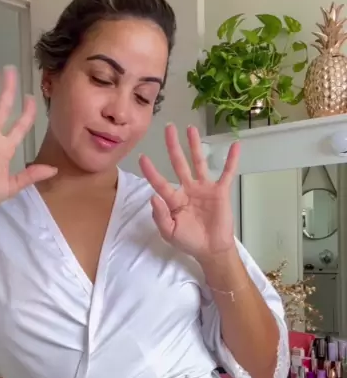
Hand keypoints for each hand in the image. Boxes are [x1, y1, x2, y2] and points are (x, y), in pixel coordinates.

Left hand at [139, 124, 239, 262]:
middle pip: (178, 163)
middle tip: (168, 128)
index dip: (151, 171)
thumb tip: (153, 197)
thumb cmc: (189, 241)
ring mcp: (204, 188)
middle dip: (173, 146)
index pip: (160, 182)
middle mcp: (188, 189)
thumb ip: (160, 216)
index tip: (142, 157)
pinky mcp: (220, 191)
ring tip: (191, 128)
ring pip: (199, 162)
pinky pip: (226, 173)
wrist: (211, 250)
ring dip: (195, 145)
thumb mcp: (169, 232)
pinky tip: (235, 145)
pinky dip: (231, 160)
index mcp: (173, 199)